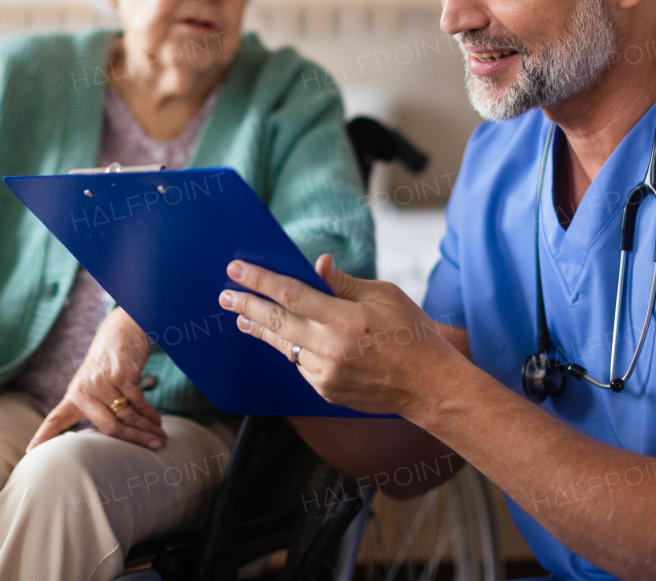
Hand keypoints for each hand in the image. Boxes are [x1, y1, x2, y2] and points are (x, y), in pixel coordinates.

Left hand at [27, 308, 167, 450]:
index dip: (44, 436)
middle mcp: (84, 390)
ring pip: (127, 416)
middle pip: (109, 427)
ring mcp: (102, 382)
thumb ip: (96, 406)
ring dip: (147, 429)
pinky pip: (138, 402)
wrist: (120, 330)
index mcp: (75, 395)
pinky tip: (157, 421)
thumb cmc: (109, 363)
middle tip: (152, 448)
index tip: (30, 451)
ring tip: (160, 438)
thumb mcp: (94, 383)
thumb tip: (114, 436)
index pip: (56, 419)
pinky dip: (150, 414)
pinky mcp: (121, 375)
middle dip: (134, 440)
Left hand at [219, 255, 462, 418]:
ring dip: (260, 329)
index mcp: (345, 319)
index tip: (237, 268)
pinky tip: (282, 339)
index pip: (290, 294)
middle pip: (276, 321)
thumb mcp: (385, 296)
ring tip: (242, 318)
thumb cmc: (413, 334)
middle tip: (224, 295)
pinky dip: (290, 348)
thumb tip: (316, 265)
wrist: (430, 387)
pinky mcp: (326, 391)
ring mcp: (325, 374)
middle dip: (246, 306)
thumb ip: (344, 283)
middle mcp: (330, 348)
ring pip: (284, 345)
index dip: (260, 280)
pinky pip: (300, 364)